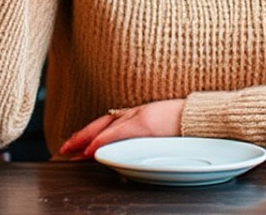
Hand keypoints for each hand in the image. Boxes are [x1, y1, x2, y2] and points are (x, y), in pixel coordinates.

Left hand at [59, 98, 185, 159]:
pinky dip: (102, 141)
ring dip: (86, 140)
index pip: (108, 123)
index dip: (90, 133)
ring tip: (71, 151)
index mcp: (138, 115)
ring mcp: (139, 118)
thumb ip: (145, 134)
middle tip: (64, 149)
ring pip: (105, 128)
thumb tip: (133, 148)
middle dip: (81, 136)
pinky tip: (92, 149)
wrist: (201, 116)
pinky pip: (117, 134)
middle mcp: (135, 114)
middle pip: (101, 123)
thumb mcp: (161, 127)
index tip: (76, 145)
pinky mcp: (144, 125)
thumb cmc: (186, 124)